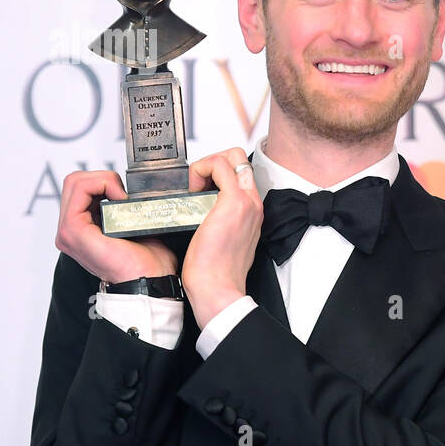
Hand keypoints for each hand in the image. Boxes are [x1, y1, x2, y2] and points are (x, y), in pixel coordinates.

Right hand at [55, 170, 177, 283]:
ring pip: (75, 181)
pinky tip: (119, 199)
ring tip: (121, 197)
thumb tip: (131, 190)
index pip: (80, 188)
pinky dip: (102, 183)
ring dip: (104, 180)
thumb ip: (122, 207)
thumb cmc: (146, 260)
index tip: (126, 196)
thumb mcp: (131, 226)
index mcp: (81, 229)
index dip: (104, 183)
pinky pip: (79, 187)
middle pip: (75, 181)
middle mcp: (69, 230)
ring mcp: (67, 231)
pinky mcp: (73, 229)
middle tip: (123, 194)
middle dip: (102, 178)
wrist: (150, 279)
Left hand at [181, 147, 263, 327]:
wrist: (218, 288)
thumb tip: (202, 214)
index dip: (219, 173)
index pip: (241, 174)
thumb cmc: (216, 272)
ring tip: (194, 187)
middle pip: (239, 158)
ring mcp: (245, 201)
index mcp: (252, 212)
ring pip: (231, 157)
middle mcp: (253, 203)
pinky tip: (191, 189)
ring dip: (207, 165)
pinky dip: (200, 169)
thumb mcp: (224, 242)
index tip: (201, 189)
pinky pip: (218, 165)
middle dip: (214, 161)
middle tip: (197, 182)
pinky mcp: (233, 201)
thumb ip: (220, 224)